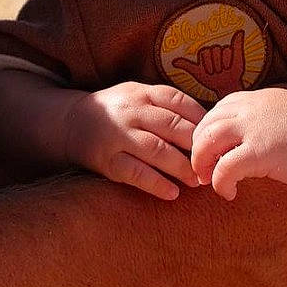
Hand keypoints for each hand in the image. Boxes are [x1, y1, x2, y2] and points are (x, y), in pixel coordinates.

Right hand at [64, 81, 204, 198]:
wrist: (70, 123)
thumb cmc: (117, 112)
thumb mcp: (139, 97)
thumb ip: (167, 107)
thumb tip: (208, 126)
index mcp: (143, 93)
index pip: (178, 101)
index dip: (201, 120)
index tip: (216, 137)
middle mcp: (131, 111)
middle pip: (172, 127)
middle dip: (196, 147)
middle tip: (213, 164)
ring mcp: (118, 135)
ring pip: (156, 150)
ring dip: (181, 167)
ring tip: (197, 181)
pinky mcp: (107, 160)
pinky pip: (135, 173)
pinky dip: (155, 184)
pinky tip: (172, 193)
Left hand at [172, 25, 246, 99]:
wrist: (225, 86)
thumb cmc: (210, 79)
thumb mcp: (197, 73)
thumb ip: (186, 65)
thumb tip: (174, 61)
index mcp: (205, 51)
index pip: (205, 52)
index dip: (208, 64)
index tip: (209, 73)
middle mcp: (215, 48)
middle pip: (215, 51)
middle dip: (216, 65)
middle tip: (217, 72)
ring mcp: (226, 50)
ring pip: (226, 51)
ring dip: (226, 63)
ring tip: (225, 70)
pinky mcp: (237, 52)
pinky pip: (238, 43)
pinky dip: (239, 38)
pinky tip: (240, 33)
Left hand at [191, 87, 286, 199]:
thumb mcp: (280, 107)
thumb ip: (257, 114)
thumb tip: (240, 130)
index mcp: (250, 99)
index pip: (211, 114)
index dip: (204, 136)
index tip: (210, 154)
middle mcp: (246, 110)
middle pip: (202, 128)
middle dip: (196, 151)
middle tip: (202, 172)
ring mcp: (251, 130)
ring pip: (205, 144)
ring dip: (201, 166)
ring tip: (209, 181)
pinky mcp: (259, 153)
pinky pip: (224, 169)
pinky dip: (220, 183)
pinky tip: (229, 193)